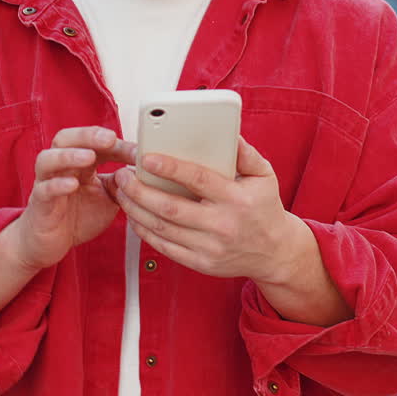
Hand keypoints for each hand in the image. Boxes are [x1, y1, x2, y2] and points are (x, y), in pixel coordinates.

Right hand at [12, 127, 134, 272]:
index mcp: (80, 164)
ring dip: (68, 155)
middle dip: (87, 135)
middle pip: (66, 139)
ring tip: (88, 156)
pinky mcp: (39, 204)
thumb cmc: (77, 217)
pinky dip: (57, 185)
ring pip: (48, 159)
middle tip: (109, 138)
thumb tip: (146, 173)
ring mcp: (46, 184)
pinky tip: (71, 185)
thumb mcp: (108, 199)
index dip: (118, 145)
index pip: (96, 144)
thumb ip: (123, 184)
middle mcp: (61, 169)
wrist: (49, 244)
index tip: (138, 151)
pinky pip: (44, 190)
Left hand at [113, 136, 349, 325]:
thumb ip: (246, 153)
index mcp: (236, 199)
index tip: (147, 158)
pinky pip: (164, 247)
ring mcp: (209, 247)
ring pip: (162, 228)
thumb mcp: (264, 175)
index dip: (170, 169)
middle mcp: (222, 225)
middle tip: (123, 175)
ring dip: (135, 209)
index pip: (198, 180)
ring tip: (121, 192)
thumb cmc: (265, 208)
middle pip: (171, 208)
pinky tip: (134, 216)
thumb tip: (228, 132)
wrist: (275, 252)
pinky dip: (144, 231)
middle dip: (140, 190)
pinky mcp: (200, 263)